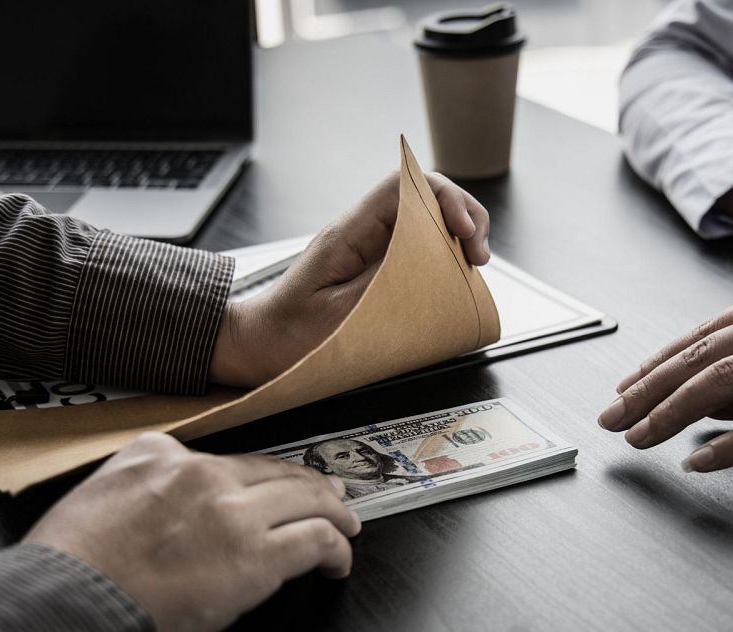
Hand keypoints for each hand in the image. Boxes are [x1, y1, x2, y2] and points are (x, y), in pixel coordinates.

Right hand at [24, 432, 360, 631]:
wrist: (66, 602)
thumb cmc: (70, 565)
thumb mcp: (97, 490)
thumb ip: (138, 478)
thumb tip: (159, 488)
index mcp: (162, 454)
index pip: (230, 460)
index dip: (262, 475)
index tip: (272, 483)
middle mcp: (203, 476)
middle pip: (276, 472)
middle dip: (310, 483)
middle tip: (331, 493)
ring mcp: (233, 514)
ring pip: (306, 500)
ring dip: (334, 512)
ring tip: (347, 524)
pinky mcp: (255, 558)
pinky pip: (315, 542)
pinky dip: (336, 549)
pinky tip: (338, 560)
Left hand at [209, 171, 489, 386]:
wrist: (254, 346)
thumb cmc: (286, 336)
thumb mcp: (339, 316)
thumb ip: (386, 284)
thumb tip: (430, 262)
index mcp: (348, 234)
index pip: (404, 185)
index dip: (444, 198)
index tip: (464, 233)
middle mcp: (360, 232)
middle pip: (423, 196)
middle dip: (462, 217)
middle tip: (478, 256)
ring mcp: (368, 248)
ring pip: (425, 221)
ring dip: (456, 237)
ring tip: (472, 264)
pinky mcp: (372, 267)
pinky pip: (416, 248)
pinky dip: (442, 257)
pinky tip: (453, 275)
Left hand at [597, 275, 732, 472]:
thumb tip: (706, 404)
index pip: (704, 332)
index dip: (657, 363)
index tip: (624, 389)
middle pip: (705, 355)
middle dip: (649, 390)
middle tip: (613, 418)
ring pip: (728, 382)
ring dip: (673, 413)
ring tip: (641, 437)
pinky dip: (732, 444)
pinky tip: (702, 460)